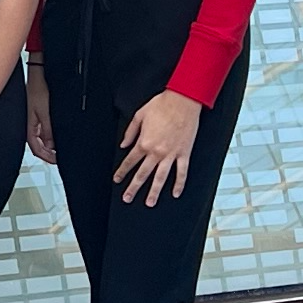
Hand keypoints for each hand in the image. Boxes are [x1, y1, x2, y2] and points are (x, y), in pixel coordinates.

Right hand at [24, 85, 54, 163]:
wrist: (38, 75)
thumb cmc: (37, 89)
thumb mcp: (45, 113)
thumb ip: (48, 130)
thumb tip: (51, 145)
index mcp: (29, 127)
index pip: (36, 149)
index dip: (47, 157)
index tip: (57, 161)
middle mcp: (30, 125)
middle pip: (38, 146)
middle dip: (49, 153)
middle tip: (59, 157)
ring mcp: (34, 120)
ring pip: (41, 138)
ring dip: (50, 145)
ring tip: (60, 148)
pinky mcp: (38, 114)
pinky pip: (43, 130)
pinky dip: (51, 136)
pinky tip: (57, 135)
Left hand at [113, 89, 202, 205]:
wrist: (183, 100)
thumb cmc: (162, 105)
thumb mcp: (139, 115)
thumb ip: (130, 132)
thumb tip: (123, 144)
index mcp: (144, 142)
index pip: (129, 161)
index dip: (122, 172)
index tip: (117, 179)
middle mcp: (156, 151)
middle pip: (142, 174)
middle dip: (133, 187)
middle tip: (128, 198)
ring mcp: (171, 154)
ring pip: (160, 178)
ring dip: (154, 192)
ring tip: (149, 202)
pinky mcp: (184, 153)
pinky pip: (182, 172)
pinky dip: (179, 184)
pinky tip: (175, 193)